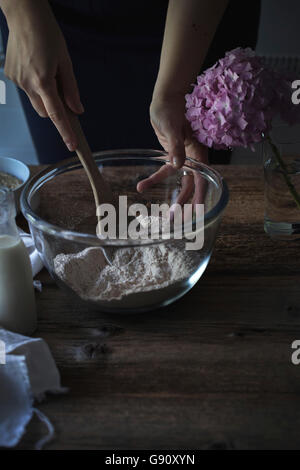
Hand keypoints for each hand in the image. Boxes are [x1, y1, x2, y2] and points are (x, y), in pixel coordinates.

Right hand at [3, 0, 82, 150]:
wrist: (24, 15)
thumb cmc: (47, 35)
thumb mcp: (66, 62)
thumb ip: (71, 89)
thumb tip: (77, 110)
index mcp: (43, 81)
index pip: (56, 114)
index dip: (65, 131)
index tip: (72, 146)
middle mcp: (27, 84)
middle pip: (45, 112)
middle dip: (55, 109)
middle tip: (61, 91)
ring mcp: (16, 80)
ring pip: (35, 101)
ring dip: (44, 95)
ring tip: (46, 71)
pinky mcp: (10, 75)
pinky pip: (26, 89)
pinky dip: (34, 85)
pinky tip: (35, 65)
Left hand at [137, 92, 207, 204]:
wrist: (165, 99)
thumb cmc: (173, 109)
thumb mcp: (173, 128)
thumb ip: (176, 147)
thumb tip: (178, 166)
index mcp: (199, 154)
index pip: (202, 181)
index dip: (200, 199)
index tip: (196, 214)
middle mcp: (192, 159)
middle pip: (191, 187)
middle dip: (187, 205)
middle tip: (179, 222)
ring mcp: (182, 159)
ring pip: (180, 183)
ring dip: (174, 198)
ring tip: (167, 215)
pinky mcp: (171, 156)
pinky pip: (164, 172)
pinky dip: (154, 180)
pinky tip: (142, 186)